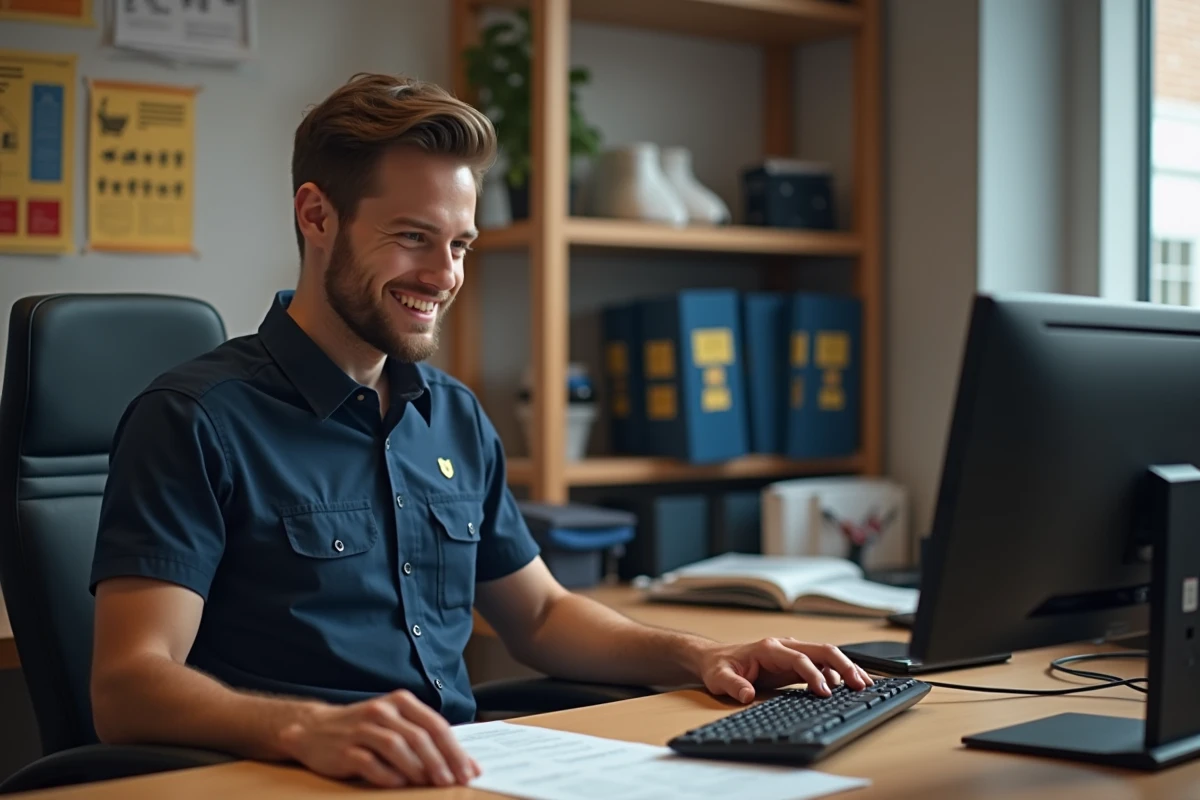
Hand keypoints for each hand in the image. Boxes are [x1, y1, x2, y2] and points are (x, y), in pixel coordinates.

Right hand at [277, 689, 479, 788]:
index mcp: (401, 702)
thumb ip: (426, 739)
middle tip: (453, 781)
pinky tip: (399, 784)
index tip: (469, 771)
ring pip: (397, 747)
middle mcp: (383, 711)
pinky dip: (388, 775)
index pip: (435, 725)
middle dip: (441, 761)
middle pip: (419, 736)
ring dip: (418, 768)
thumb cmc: (365, 730)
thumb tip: (465, 765)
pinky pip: (370, 762)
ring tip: (432, 784)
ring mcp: (362, 728)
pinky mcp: (344, 749)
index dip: (455, 749)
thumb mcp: (395, 724)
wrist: (314, 729)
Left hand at [697, 637, 872, 703]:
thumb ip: (733, 685)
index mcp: (769, 648)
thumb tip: (747, 694)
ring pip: (826, 654)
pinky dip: (838, 672)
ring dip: (846, 667)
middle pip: (821, 649)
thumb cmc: (719, 666)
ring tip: (863, 685)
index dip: (813, 674)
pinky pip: (822, 663)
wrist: (716, 658)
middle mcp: (784, 646)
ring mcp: (792, 652)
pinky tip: (850, 684)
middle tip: (860, 684)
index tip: (824, 692)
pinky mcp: (795, 662)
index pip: (799, 658)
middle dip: (843, 665)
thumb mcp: (719, 678)